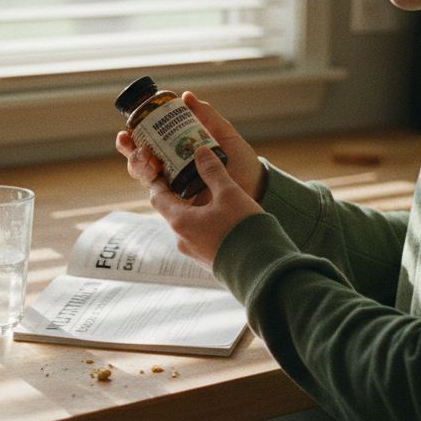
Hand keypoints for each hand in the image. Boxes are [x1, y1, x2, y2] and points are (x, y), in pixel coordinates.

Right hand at [115, 91, 265, 202]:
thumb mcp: (223, 134)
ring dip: (140, 167)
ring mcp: (174, 188)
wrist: (256, 187)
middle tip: (143, 150)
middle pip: (139, 161)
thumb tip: (186, 96)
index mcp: (176, 150)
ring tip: (151, 163)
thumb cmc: (241, 160)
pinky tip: (157, 180)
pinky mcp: (181, 205)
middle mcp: (170, 169)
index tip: (127, 131)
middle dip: (133, 154)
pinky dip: (154, 188)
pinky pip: (160, 198)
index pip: (146, 143)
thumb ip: (206, 116)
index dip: (131, 138)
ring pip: (145, 178)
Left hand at [148, 146, 263, 267]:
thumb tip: (200, 151)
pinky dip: (206, 224)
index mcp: (180, 222)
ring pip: (189, 225)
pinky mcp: (208, 261)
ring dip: (196, 209)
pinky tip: (224, 217)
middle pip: (173, 211)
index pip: (157, 197)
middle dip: (181, 193)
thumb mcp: (229, 193)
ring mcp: (195, 253)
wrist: (262, 269)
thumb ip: (213, 171)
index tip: (165, 167)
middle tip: (192, 176)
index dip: (159, 180)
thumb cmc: (242, 229)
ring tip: (212, 195)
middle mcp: (182, 240)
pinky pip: (201, 238)